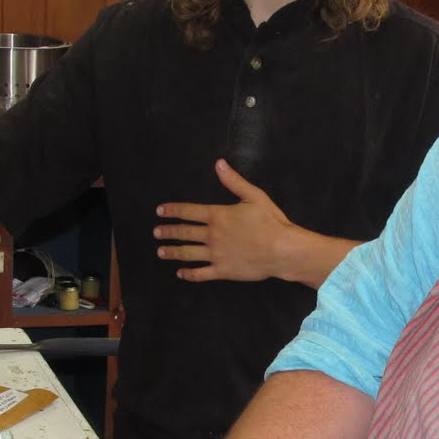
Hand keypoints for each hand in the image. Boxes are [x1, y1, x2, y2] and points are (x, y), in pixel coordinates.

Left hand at [155, 159, 296, 282]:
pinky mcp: (223, 270)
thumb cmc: (270, 222)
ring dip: (172, 252)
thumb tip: (219, 164)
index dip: (172, 210)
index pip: (188, 211)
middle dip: (168, 232)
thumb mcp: (254, 196)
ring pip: (188, 253)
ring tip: (161, 251)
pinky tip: (181, 273)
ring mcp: (216, 254)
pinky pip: (201, 273)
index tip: (160, 212)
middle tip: (156, 232)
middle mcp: (213, 235)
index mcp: (218, 215)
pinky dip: (189, 274)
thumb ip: (233, 181)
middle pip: (184, 232)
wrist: (282, 250)